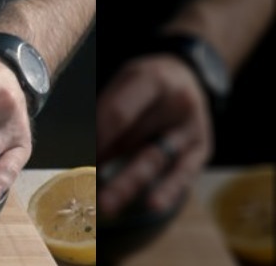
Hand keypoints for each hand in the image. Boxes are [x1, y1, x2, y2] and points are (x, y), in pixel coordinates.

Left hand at [97, 55, 212, 216]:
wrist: (187, 75)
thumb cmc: (145, 84)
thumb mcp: (125, 82)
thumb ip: (107, 111)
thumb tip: (83, 149)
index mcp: (152, 79)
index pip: (119, 112)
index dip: (98, 136)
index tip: (77, 156)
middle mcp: (177, 102)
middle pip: (134, 137)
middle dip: (105, 161)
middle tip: (82, 183)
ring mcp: (192, 127)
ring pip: (155, 159)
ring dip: (127, 184)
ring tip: (106, 204)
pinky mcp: (202, 148)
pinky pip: (184, 173)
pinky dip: (167, 190)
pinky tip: (153, 205)